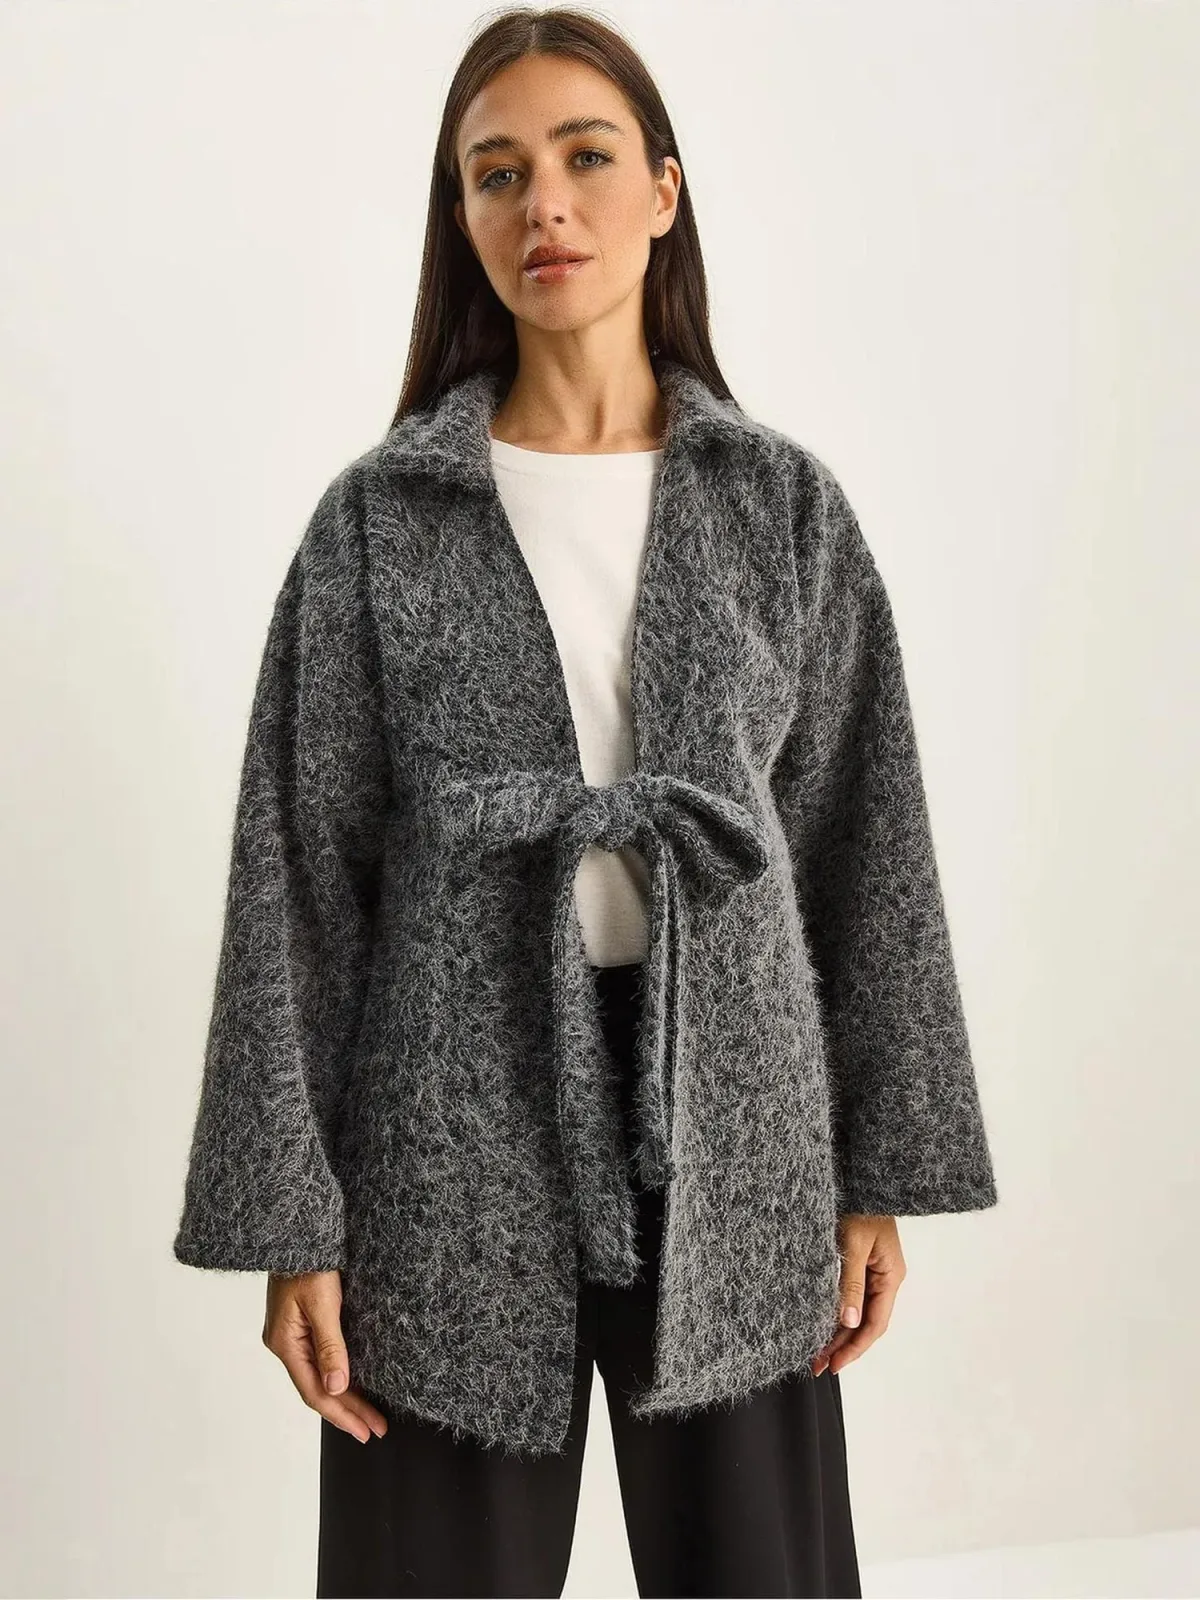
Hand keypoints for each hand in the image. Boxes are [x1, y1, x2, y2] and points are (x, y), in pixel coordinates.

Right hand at [262, 1270, 388, 1442]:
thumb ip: (330, 1346)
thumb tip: (337, 1387)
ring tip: (370, 1416)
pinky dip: (339, 1375)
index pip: (315, 1391)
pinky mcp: (302, 1324)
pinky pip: (321, 1359)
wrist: (300, 1232)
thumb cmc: (308, 1261)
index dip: (342, 1414)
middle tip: (375, 1430)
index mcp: (285, 1343)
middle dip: (348, 1411)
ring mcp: (293, 1335)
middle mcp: (286, 1343)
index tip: (365, 1430)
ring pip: (320, 1376)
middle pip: (318, 1388)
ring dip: (346, 1396)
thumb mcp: (322, 1303)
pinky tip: (354, 1384)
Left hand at [810, 1213, 905, 1376]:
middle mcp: (884, 1278)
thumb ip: (852, 1284)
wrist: (860, 1177)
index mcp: (890, 1276)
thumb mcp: (855, 1244)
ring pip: (856, 1311)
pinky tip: (821, 1323)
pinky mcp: (860, 1264)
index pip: (875, 1323)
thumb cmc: (861, 1204)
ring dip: (838, 1331)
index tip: (834, 1364)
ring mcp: (873, 1272)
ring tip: (815, 1352)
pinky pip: (850, 1295)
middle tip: (816, 1365)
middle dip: (843, 1345)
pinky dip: (836, 1311)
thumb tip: (849, 1322)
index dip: (855, 1347)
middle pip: (865, 1322)